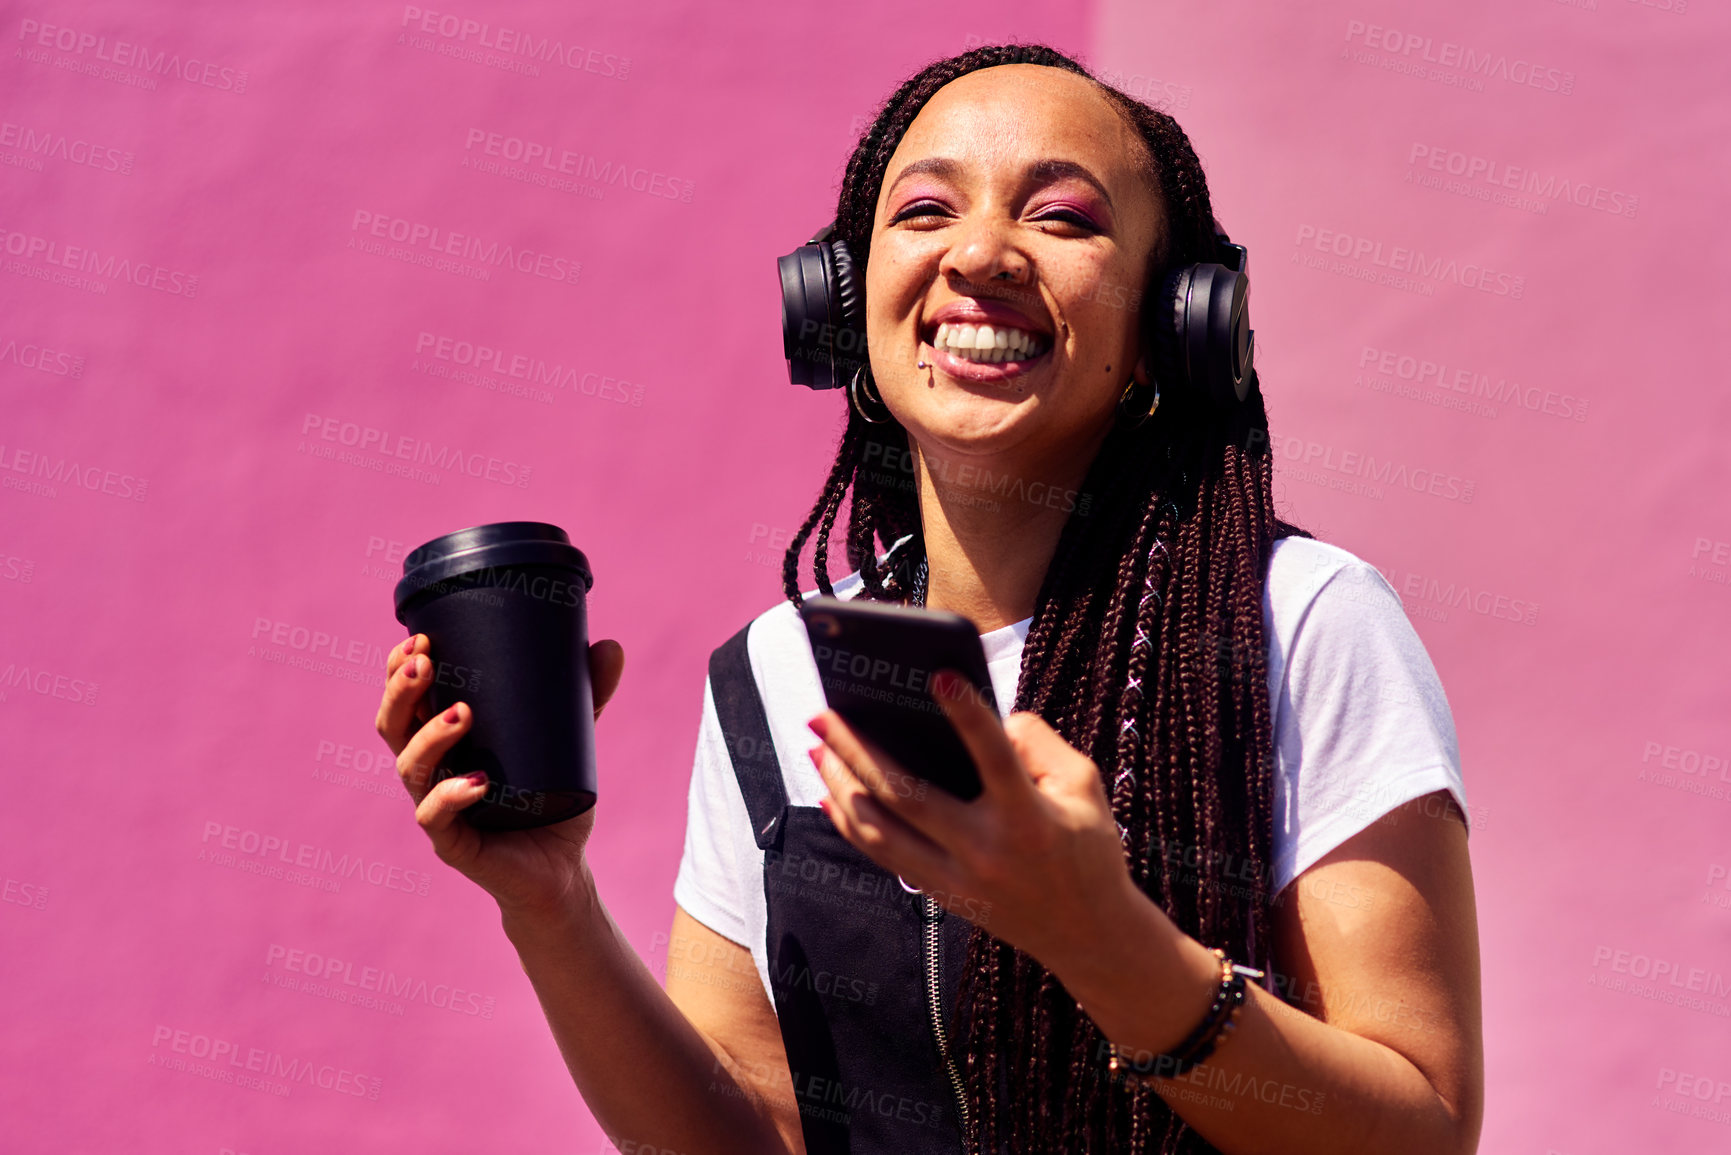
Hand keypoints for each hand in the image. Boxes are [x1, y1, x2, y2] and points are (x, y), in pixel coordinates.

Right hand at [374, 633, 625, 918]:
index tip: (419, 638)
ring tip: (462, 713)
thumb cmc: (551, 800)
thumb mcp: (569, 741)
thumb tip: (611, 646)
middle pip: (393, 727)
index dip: (399, 669)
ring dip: (430, 737)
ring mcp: (437, 809)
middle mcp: (430, 772)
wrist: (561, 869)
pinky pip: (438, 819)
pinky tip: (477, 781)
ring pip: (411, 769)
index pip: (405, 699)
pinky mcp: (454, 845)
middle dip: (401, 692)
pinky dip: (453, 797)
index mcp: (443, 741)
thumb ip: (586, 696)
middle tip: (425, 662)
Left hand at [807, 670, 1163, 975]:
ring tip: (818, 747)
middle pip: (907, 796)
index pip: (993, 758)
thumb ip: (1041, 743)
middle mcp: (986, 850)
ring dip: (841, 786)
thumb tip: (991, 716)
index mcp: (1028, 818)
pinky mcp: (940, 893)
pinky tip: (832, 792)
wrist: (1088, 935)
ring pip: (879, 831)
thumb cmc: (1088, 849)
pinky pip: (882, 856)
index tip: (938, 675)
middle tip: (824, 712)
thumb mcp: (1085, 788)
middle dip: (858, 750)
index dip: (968, 715)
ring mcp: (957, 877)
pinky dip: (849, 823)